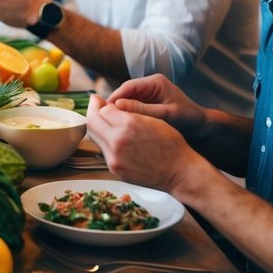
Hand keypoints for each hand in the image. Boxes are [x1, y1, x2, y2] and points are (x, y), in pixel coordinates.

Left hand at [86, 93, 201, 191]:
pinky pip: (103, 151)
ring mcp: (114, 158)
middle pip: (92, 122)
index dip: (100, 103)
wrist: (180, 172)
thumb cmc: (171, 144)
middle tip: (95, 105)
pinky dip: (105, 141)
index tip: (99, 100)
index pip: (102, 110)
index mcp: (128, 125)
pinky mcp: (115, 169)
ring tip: (103, 120)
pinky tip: (112, 137)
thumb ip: (129, 112)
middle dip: (92, 111)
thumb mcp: (153, 120)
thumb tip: (108, 106)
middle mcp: (118, 141)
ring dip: (97, 127)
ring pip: (94, 137)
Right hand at [106, 73, 207, 137]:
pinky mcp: (147, 104)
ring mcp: (147, 95)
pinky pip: (131, 108)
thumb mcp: (166, 114)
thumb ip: (143, 110)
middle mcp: (149, 85)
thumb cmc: (189, 119)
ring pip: (126, 101)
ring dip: (119, 112)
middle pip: (124, 93)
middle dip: (114, 105)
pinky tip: (120, 126)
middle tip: (103, 119)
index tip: (104, 111)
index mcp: (155, 82)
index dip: (114, 98)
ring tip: (110, 124)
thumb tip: (118, 106)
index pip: (128, 87)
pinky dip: (126, 116)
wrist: (202, 127)